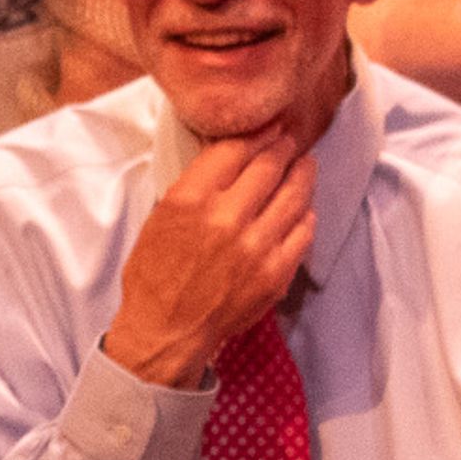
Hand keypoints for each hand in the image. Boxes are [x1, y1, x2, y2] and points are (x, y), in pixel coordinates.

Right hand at [98, 136, 314, 388]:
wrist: (165, 332)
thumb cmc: (155, 276)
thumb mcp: (160, 217)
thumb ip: (196, 186)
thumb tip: (229, 159)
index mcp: (190, 199)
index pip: (235, 148)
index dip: (258, 133)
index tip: (269, 127)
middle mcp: (226, 217)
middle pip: (269, 165)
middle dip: (283, 147)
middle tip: (289, 140)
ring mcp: (256, 246)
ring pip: (294, 195)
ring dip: (303, 174)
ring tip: (306, 165)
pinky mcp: (276, 273)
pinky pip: (303, 232)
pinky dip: (305, 215)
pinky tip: (304, 208)